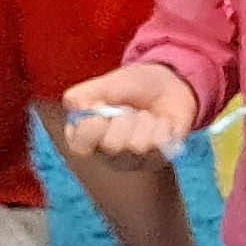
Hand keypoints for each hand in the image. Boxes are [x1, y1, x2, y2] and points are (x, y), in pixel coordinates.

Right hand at [61, 61, 200, 164]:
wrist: (166, 86)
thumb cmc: (129, 88)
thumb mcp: (104, 84)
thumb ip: (82, 96)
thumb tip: (84, 111)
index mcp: (86, 137)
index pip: (79, 146)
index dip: (90, 126)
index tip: (100, 107)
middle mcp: (107, 154)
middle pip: (111, 144)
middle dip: (122, 118)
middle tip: (127, 109)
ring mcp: (134, 160)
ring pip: (137, 145)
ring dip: (144, 120)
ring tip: (145, 115)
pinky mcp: (158, 160)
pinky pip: (159, 144)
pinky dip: (161, 125)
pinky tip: (160, 122)